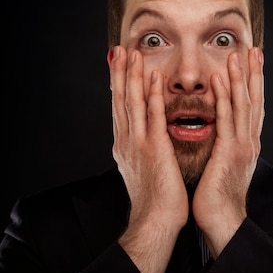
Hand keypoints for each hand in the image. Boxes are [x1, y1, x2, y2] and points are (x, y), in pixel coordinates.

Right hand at [109, 46, 187, 272]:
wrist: (154, 222)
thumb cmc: (154, 199)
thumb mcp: (143, 169)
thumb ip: (141, 149)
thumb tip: (142, 138)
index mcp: (125, 145)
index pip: (120, 108)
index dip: (118, 85)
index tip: (119, 65)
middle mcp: (127, 141)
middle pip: (120, 100)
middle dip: (120, 73)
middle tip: (119, 50)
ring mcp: (138, 144)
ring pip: (132, 103)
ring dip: (132, 76)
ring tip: (132, 54)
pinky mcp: (153, 148)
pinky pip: (153, 116)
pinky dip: (151, 95)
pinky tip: (153, 77)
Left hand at [192, 47, 264, 257]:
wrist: (222, 220)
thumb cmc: (218, 196)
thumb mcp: (225, 165)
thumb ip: (225, 146)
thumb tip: (222, 134)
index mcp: (246, 143)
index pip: (252, 107)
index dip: (253, 84)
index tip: (253, 63)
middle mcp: (248, 141)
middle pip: (254, 100)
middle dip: (254, 73)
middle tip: (255, 49)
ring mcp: (241, 145)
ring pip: (243, 104)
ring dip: (240, 77)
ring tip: (237, 54)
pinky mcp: (229, 152)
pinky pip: (226, 119)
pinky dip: (224, 97)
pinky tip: (220, 79)